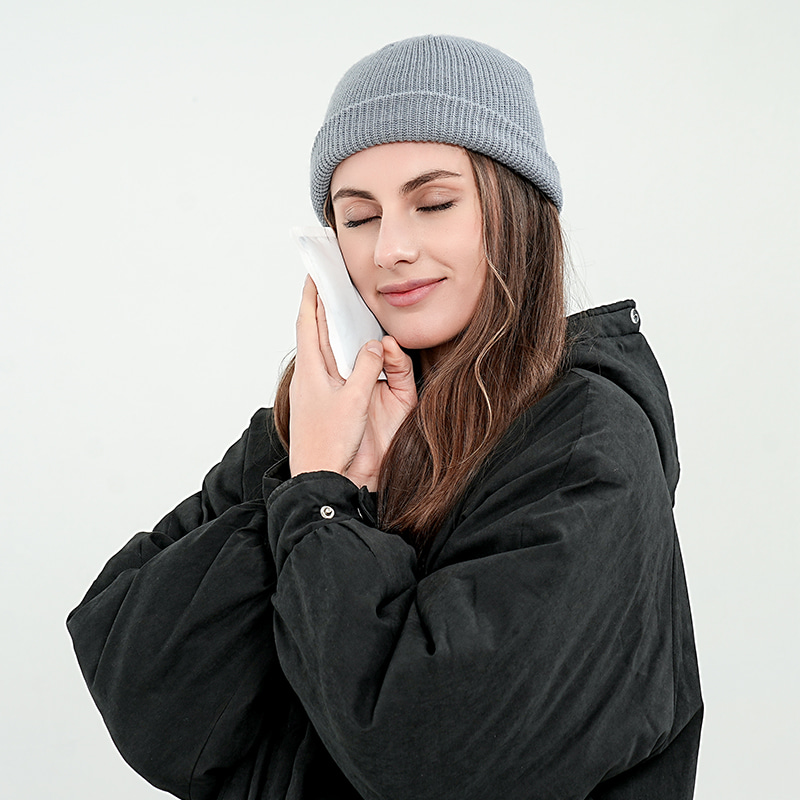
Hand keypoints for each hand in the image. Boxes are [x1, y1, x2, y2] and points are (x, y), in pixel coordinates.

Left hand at [289, 277, 416, 489]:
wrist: (323, 480)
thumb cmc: (331, 445)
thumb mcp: (353, 400)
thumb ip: (367, 368)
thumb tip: (376, 344)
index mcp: (310, 371)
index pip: (308, 323)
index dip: (312, 296)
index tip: (315, 274)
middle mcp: (312, 377)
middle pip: (316, 333)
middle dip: (323, 307)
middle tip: (332, 284)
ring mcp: (319, 391)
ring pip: (326, 351)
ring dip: (334, 330)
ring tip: (344, 311)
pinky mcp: (330, 404)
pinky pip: (337, 370)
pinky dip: (345, 355)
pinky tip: (355, 354)